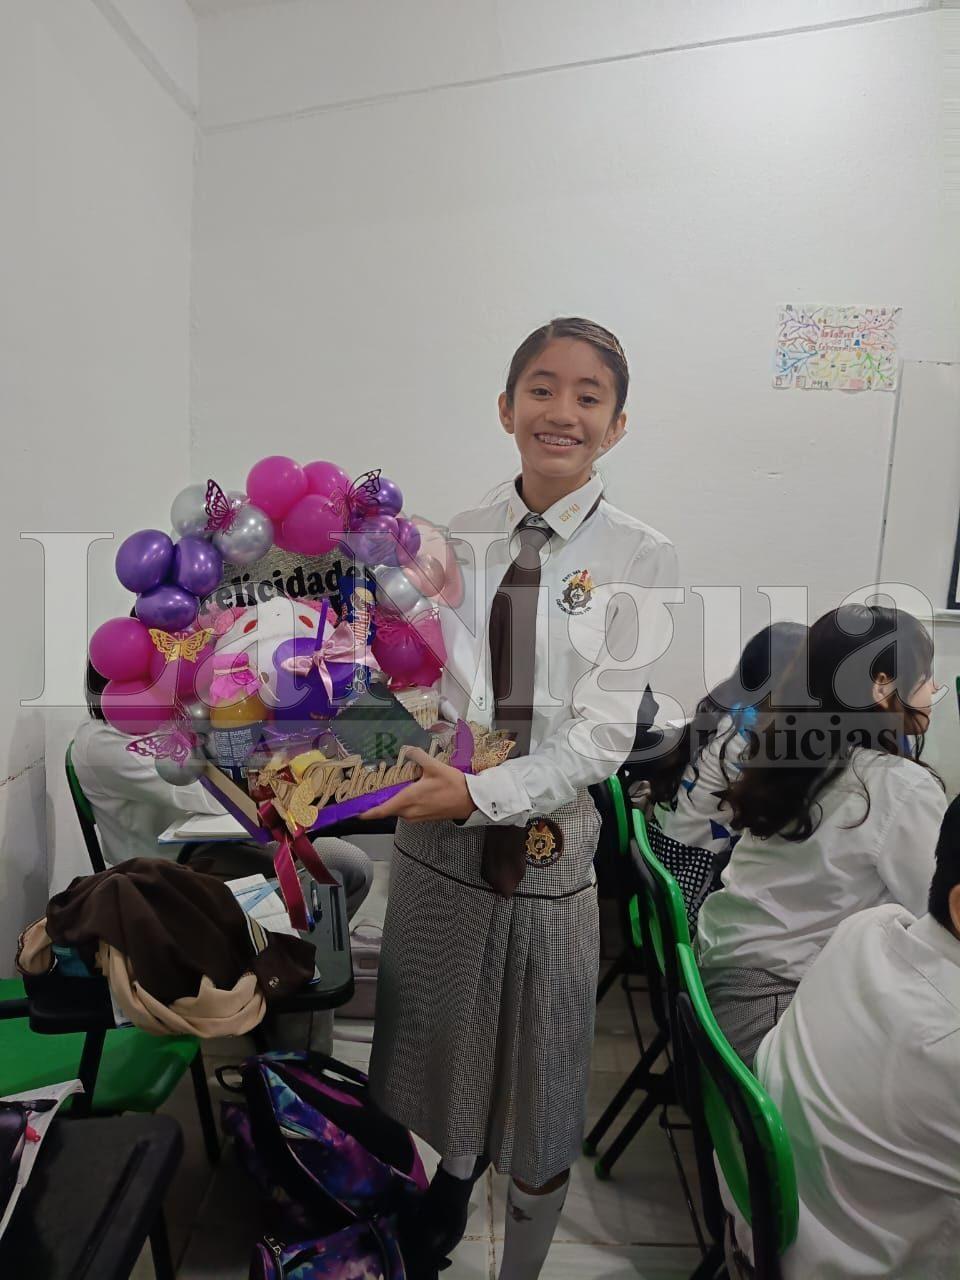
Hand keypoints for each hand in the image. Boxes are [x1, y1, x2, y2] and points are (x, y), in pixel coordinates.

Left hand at [361, 748, 476, 821]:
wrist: (471, 801)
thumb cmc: (453, 786)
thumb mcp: (435, 766)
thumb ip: (418, 756)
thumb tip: (407, 748)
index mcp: (408, 800)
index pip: (381, 811)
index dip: (366, 812)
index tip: (355, 810)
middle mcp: (409, 812)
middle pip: (387, 808)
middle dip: (379, 800)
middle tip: (372, 788)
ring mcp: (416, 816)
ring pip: (398, 809)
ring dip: (393, 800)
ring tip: (392, 785)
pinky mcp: (423, 817)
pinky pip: (407, 811)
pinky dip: (403, 802)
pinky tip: (409, 790)